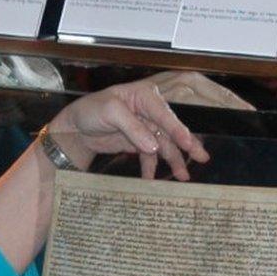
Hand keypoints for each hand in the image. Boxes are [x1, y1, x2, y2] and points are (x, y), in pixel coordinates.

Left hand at [47, 71, 247, 179]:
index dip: (178, 129)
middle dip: (189, 143)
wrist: (74, 128)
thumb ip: (132, 127)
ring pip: (165, 144)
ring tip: (183, 176)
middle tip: (202, 158)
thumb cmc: (89, 111)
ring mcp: (145, 127)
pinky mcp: (140, 142)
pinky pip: (151, 156)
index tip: (189, 144)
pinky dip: (152, 168)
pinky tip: (152, 180)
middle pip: (173, 127)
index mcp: (144, 95)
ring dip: (173, 160)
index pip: (166, 112)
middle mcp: (149, 110)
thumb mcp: (109, 112)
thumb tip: (153, 146)